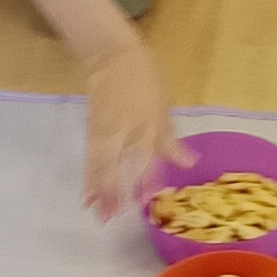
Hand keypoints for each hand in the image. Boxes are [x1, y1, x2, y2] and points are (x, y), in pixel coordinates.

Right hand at [82, 39, 175, 220]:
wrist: (113, 58)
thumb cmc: (146, 81)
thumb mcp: (164, 109)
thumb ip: (171, 141)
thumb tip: (189, 164)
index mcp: (146, 126)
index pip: (146, 158)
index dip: (146, 180)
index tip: (146, 201)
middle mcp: (123, 133)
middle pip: (116, 166)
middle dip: (113, 193)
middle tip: (111, 218)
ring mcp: (104, 133)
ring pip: (99, 166)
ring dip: (98, 191)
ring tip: (98, 214)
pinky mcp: (92, 131)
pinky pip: (90, 160)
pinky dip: (89, 178)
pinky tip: (88, 196)